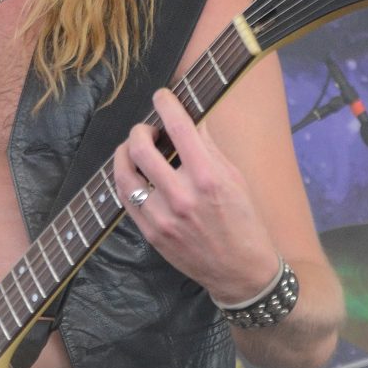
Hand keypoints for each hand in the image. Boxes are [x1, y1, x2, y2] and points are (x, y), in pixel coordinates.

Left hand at [115, 86, 280, 302]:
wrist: (239, 270)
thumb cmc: (243, 220)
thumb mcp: (235, 179)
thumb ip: (209, 148)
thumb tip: (190, 119)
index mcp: (208, 177)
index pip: (179, 128)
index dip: (166, 104)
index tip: (161, 96)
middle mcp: (182, 196)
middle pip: (142, 148)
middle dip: (140, 130)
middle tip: (147, 129)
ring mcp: (162, 217)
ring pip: (125, 173)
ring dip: (124, 153)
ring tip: (133, 148)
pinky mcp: (150, 233)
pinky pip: (126, 198)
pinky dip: (126, 179)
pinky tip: (133, 173)